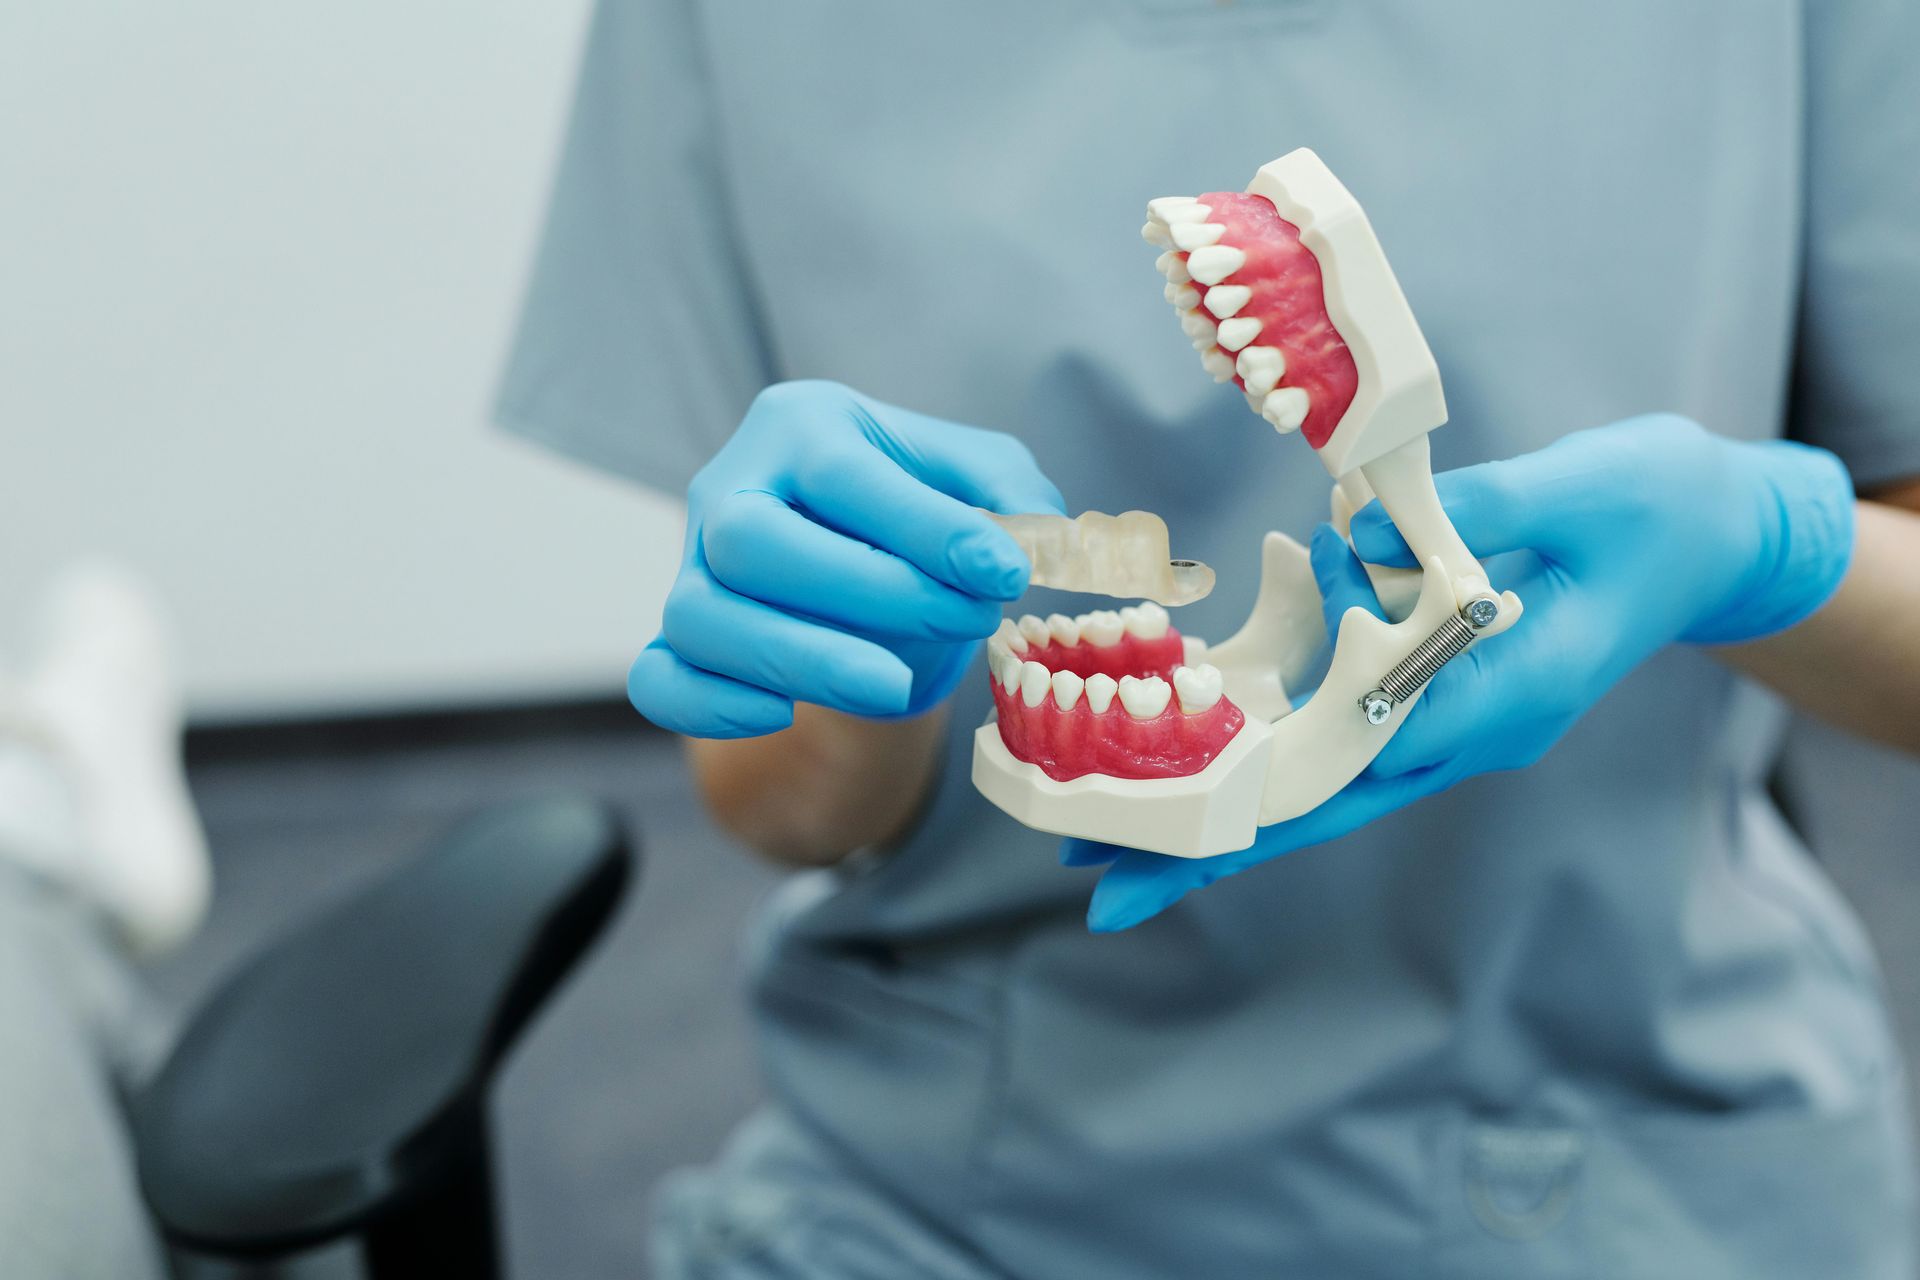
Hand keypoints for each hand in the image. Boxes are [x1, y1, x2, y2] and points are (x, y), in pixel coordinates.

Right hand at [630, 381, 1065, 736]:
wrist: (866, 582)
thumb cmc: (919, 519)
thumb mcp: (980, 483)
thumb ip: (1013, 497)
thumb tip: (1039, 537)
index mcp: (800, 426)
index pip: (846, 475)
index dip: (926, 528)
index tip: (1005, 572)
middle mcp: (728, 488)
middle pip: (750, 542)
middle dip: (865, 592)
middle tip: (965, 621)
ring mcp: (690, 567)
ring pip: (700, 617)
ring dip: (802, 660)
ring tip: (895, 687)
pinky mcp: (676, 641)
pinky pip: (660, 680)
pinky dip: (713, 705)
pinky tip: (785, 712)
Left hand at [1068, 415, 1854, 930]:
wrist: (1711, 538)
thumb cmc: (1653, 507)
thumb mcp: (1577, 488)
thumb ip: (1474, 510)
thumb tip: (1358, 526)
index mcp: (1512, 694)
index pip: (1377, 748)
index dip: (1278, 771)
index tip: (1188, 803)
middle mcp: (1474, 732)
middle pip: (1326, 805)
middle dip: (1216, 849)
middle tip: (1106, 894)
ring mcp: (1457, 726)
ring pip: (1324, 791)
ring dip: (1225, 821)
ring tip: (1120, 854)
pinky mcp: (1441, 702)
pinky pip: (1342, 743)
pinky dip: (1267, 762)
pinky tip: (1190, 772)